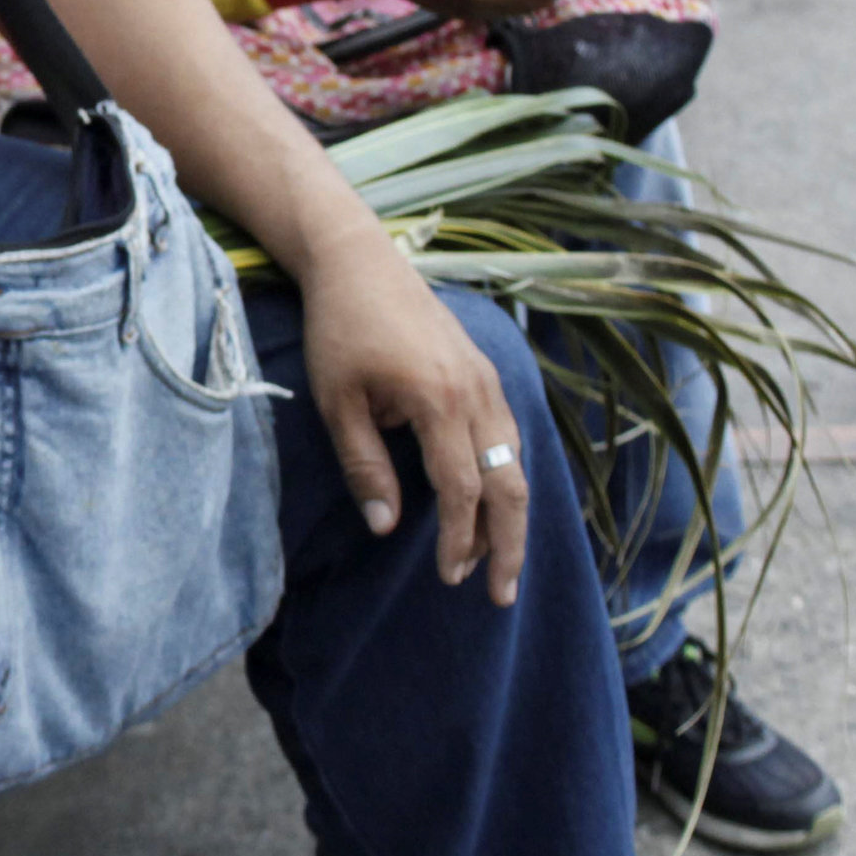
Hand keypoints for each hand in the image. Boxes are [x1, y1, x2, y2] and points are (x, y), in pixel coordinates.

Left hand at [297, 244, 528, 605]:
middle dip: (507, 545)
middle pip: (510, 485)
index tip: (449, 577)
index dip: (459, 538)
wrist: (358, 261)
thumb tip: (385, 528)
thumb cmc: (339, 329)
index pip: (464, 490)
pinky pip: (510, 436)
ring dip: (508, 515)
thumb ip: (364, 465)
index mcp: (439, 402)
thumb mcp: (338, 401)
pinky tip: (490, 505)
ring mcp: (488, 381)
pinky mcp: (485, 373)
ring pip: (517, 462)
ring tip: (492, 561)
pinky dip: (506, 477)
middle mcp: (477, 393)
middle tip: (499, 594)